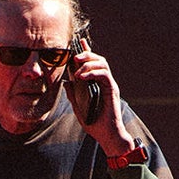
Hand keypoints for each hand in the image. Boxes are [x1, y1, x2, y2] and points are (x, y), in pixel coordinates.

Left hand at [64, 39, 138, 158]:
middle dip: (86, 55)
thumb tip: (66, 83)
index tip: (78, 43)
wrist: (107, 135)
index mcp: (97, 84)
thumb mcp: (79, 108)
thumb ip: (73, 95)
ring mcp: (109, 84)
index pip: (92, 64)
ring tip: (77, 70)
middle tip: (74, 57)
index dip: (86, 52)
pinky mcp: (112, 89)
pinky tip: (82, 76)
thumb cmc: (94, 124)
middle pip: (98, 60)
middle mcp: (104, 82)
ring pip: (102, 64)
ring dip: (88, 63)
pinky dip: (92, 72)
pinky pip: (104, 74)